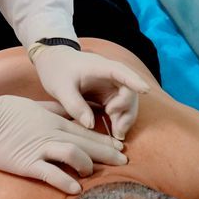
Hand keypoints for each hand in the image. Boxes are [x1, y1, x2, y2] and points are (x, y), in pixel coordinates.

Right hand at [0, 95, 127, 193]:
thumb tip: (66, 109)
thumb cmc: (4, 111)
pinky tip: (76, 189)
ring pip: (73, 154)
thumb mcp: (32, 105)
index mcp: (52, 119)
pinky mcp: (27, 163)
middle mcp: (50, 132)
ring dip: (87, 165)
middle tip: (124, 161)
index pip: (84, 130)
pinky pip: (51, 173)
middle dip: (107, 153)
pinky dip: (65, 181)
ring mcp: (39, 147)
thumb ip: (51, 108)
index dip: (104, 139)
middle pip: (85, 142)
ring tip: (93, 174)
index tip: (119, 146)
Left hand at [31, 46, 150, 139]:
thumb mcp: (60, 88)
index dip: (134, 80)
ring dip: (126, 118)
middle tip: (118, 131)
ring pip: (128, 102)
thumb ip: (74, 105)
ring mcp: (111, 85)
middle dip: (127, 111)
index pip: (121, 71)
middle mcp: (111, 75)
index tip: (145, 90)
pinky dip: (120, 120)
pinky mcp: (108, 95)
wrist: (54, 62)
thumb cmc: (57, 70)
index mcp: (100, 67)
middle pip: (129, 91)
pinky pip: (120, 108)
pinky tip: (116, 133)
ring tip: (118, 135)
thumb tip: (90, 124)